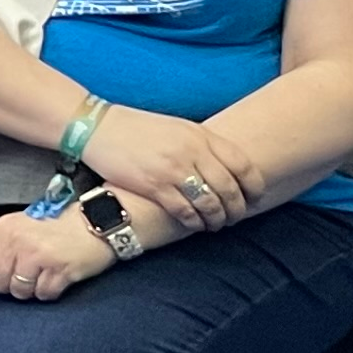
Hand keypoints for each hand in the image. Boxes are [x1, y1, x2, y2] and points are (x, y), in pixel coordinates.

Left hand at [0, 209, 113, 302]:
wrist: (96, 221)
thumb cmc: (56, 226)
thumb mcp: (20, 229)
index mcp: (4, 228)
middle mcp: (17, 240)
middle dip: (8, 286)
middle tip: (25, 278)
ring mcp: (38, 256)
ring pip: (19, 290)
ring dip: (30, 290)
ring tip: (42, 276)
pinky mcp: (59, 269)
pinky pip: (43, 294)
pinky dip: (49, 291)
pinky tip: (57, 278)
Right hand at [81, 107, 258, 229]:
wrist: (97, 127)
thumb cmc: (137, 128)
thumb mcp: (177, 128)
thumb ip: (203, 145)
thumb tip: (226, 168)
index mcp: (201, 135)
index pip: (243, 165)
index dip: (254, 187)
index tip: (255, 199)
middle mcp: (192, 151)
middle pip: (230, 188)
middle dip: (237, 209)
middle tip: (235, 218)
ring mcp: (173, 169)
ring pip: (210, 204)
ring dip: (217, 219)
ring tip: (216, 225)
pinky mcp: (154, 185)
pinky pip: (185, 212)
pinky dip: (195, 222)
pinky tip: (195, 225)